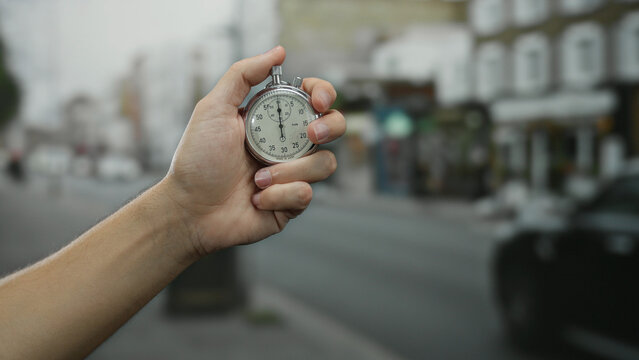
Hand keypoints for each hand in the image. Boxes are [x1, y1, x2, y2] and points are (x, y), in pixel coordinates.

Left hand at [158, 46, 345, 255]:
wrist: (190, 210)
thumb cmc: (197, 160)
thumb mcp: (213, 109)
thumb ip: (243, 76)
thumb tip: (278, 51)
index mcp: (273, 120)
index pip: (312, 98)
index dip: (324, 93)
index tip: (318, 100)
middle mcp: (287, 145)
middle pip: (333, 127)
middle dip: (331, 127)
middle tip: (311, 134)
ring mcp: (292, 175)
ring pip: (324, 164)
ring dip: (290, 170)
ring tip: (258, 178)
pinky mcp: (291, 203)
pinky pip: (306, 194)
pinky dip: (280, 195)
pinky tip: (256, 198)